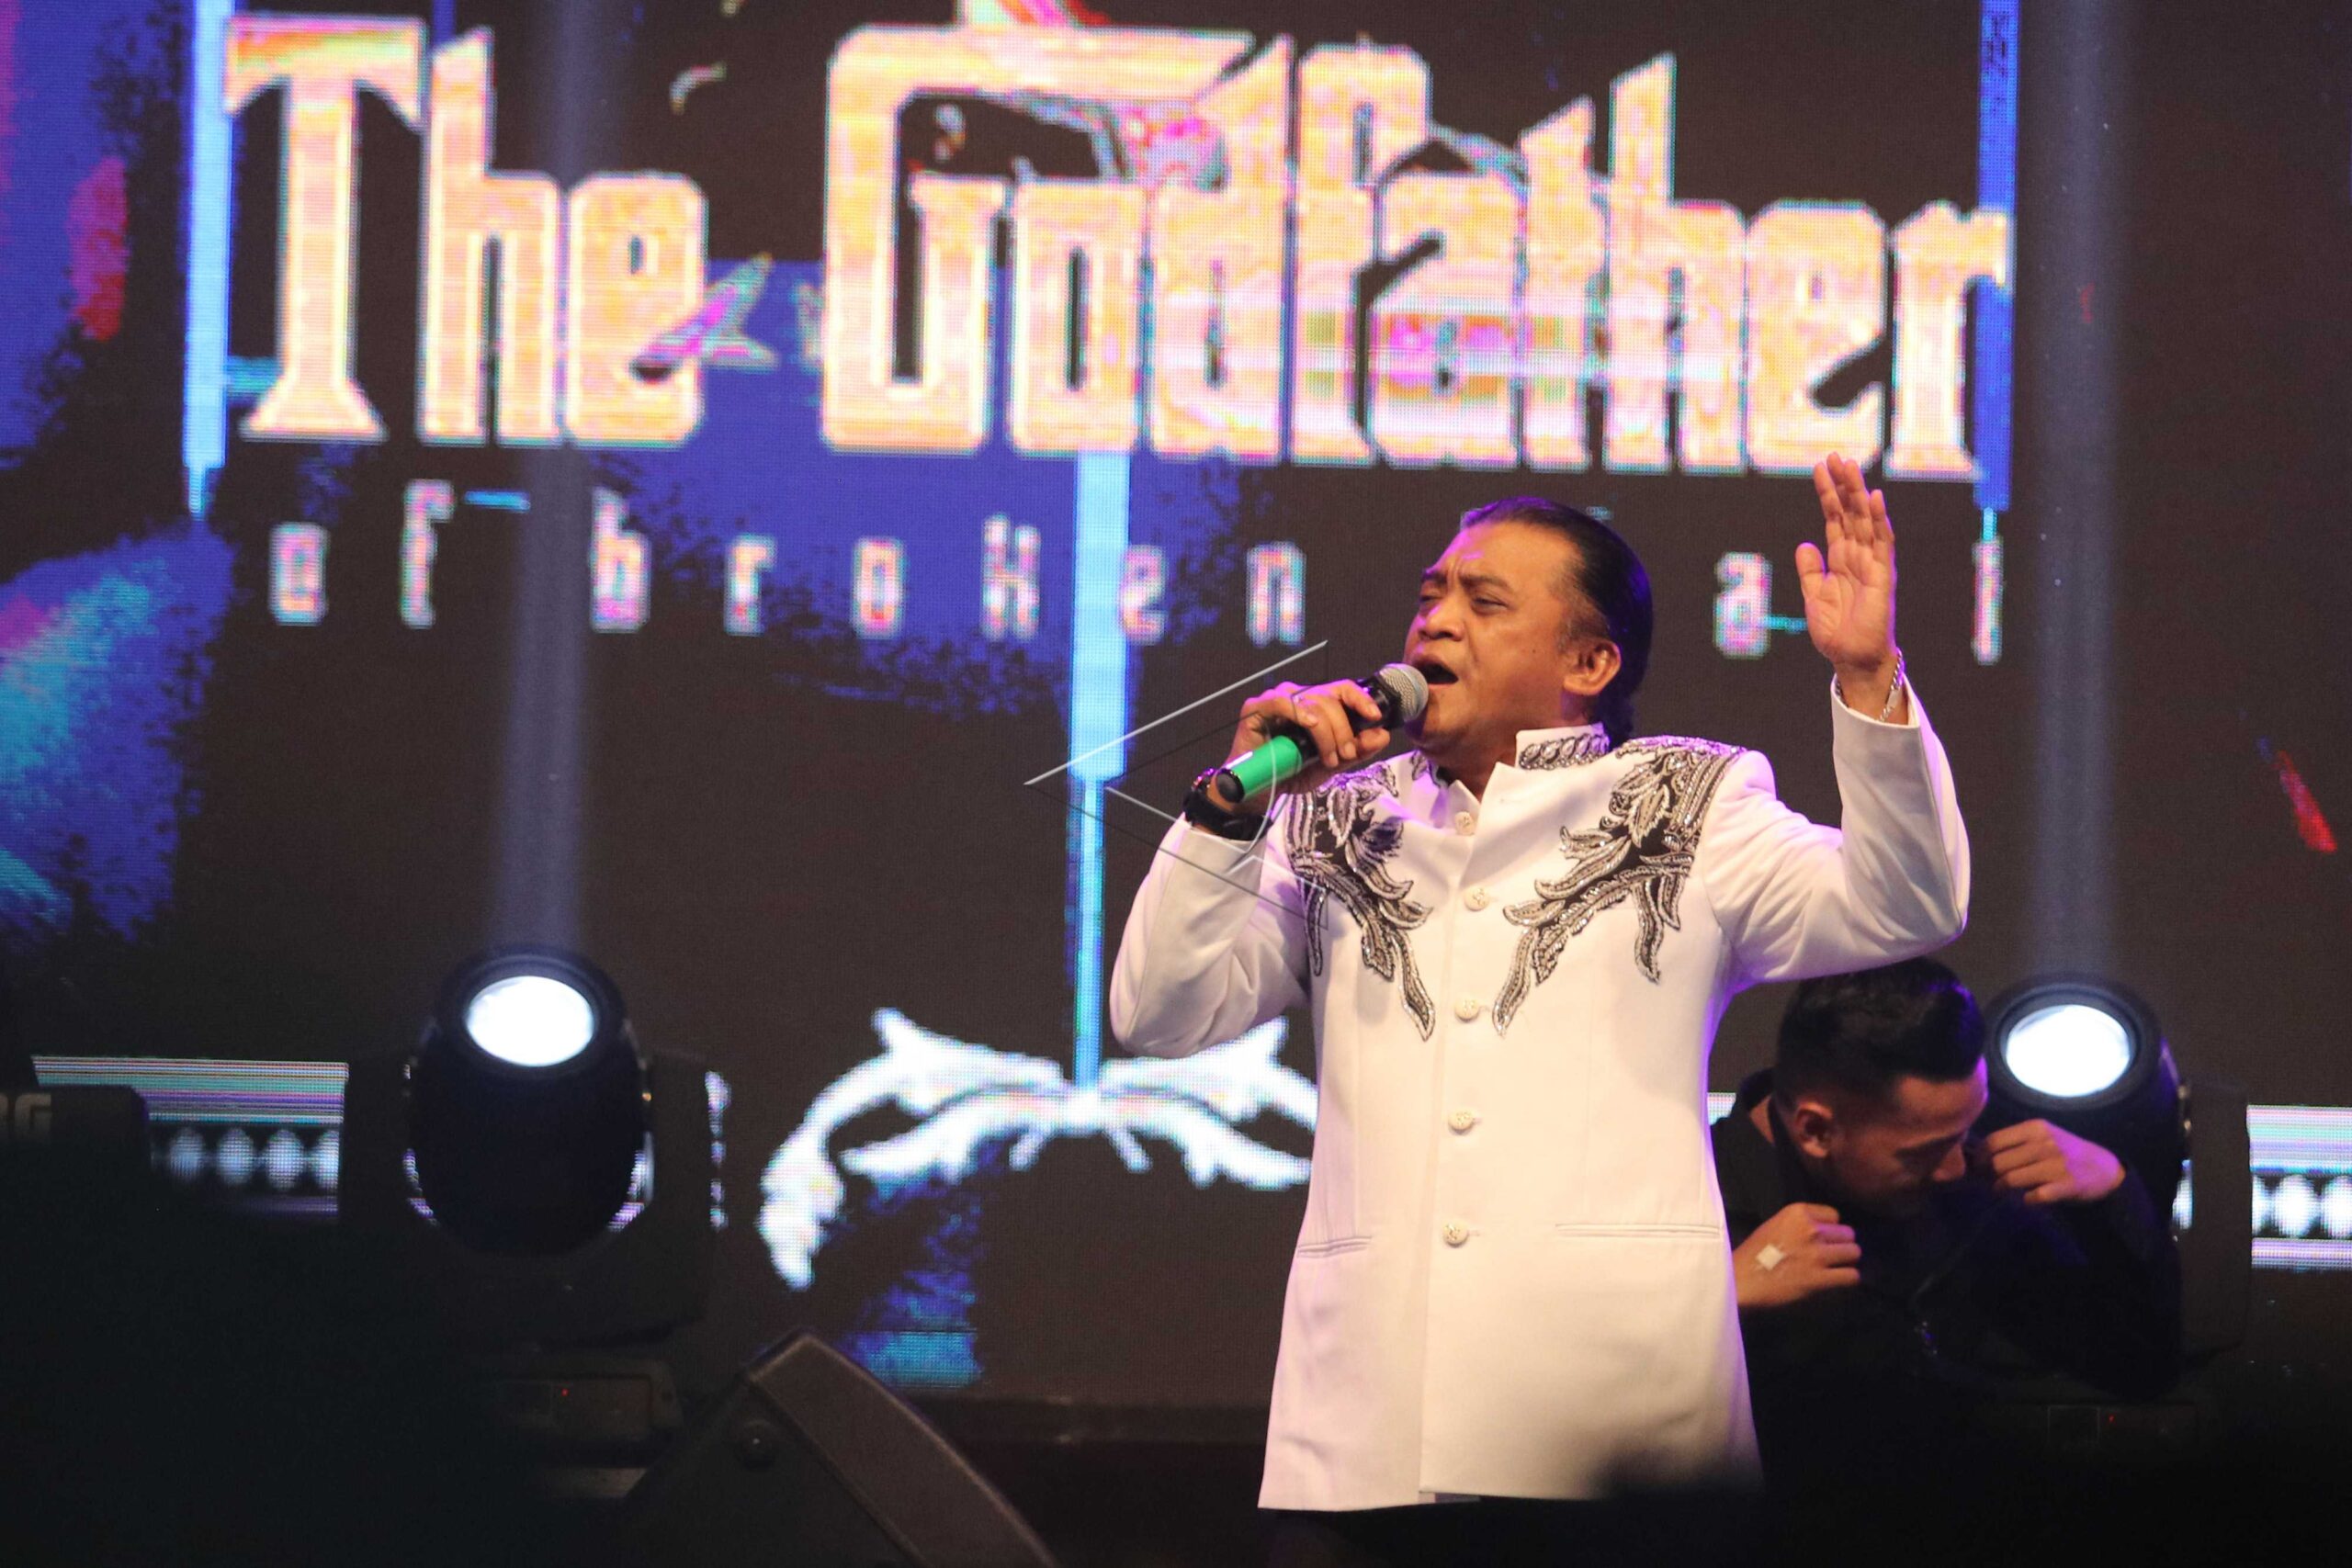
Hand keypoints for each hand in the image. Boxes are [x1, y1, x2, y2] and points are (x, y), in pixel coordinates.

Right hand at [1217, 679, 1390, 804]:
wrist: (1259, 792)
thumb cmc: (1291, 773)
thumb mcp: (1331, 765)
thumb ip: (1356, 750)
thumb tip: (1382, 735)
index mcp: (1317, 706)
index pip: (1342, 690)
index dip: (1360, 699)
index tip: (1374, 716)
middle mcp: (1299, 698)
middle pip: (1330, 699)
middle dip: (1344, 729)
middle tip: (1344, 756)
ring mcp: (1277, 700)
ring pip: (1312, 701)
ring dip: (1326, 731)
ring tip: (1328, 757)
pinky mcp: (1257, 708)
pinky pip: (1281, 701)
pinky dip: (1299, 711)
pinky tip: (1309, 724)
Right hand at [1733, 1203, 1861, 1310]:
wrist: (1741, 1279)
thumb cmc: (1753, 1252)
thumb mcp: (1775, 1224)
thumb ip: (1800, 1224)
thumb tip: (1823, 1231)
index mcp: (1798, 1212)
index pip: (1834, 1215)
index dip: (1829, 1227)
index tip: (1821, 1237)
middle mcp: (1811, 1230)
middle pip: (1848, 1233)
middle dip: (1841, 1243)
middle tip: (1832, 1254)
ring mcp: (1817, 1254)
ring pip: (1854, 1252)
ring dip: (1847, 1260)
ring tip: (1837, 1266)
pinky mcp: (1820, 1278)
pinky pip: (1851, 1275)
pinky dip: (1848, 1278)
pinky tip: (1839, 1279)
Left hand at [1796, 453, 1902, 716]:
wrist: (1853, 660)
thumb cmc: (1837, 634)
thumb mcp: (1814, 598)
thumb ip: (1810, 572)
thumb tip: (1804, 544)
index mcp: (1839, 561)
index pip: (1834, 519)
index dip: (1828, 494)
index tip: (1820, 469)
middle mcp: (1857, 557)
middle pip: (1850, 513)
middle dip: (1843, 485)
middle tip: (1835, 456)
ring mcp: (1871, 564)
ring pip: (1865, 521)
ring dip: (1858, 493)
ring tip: (1850, 466)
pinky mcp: (1882, 576)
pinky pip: (1882, 543)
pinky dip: (1879, 521)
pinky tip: (1874, 499)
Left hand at [1981, 1119, 2127, 1206]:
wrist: (2104, 1168)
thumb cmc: (2064, 1151)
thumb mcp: (2043, 1136)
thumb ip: (2014, 1141)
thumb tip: (1977, 1152)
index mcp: (2035, 1128)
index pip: (1993, 1141)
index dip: (1980, 1157)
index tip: (1978, 1167)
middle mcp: (2045, 1143)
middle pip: (1998, 1162)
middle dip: (1989, 1175)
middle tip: (1990, 1181)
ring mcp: (2056, 1164)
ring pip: (2011, 1179)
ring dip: (2002, 1188)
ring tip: (2002, 1190)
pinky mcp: (2067, 1185)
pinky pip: (2034, 1196)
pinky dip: (2026, 1200)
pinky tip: (2028, 1198)